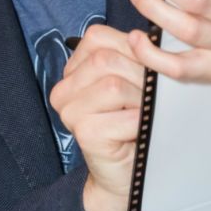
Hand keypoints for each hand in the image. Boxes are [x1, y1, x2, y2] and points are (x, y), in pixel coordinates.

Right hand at [49, 25, 143, 210]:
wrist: (128, 172)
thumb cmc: (133, 121)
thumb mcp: (131, 77)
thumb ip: (132, 53)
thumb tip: (145, 37)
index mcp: (72, 69)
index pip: (97, 38)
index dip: (129, 48)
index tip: (141, 70)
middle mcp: (63, 88)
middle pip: (106, 60)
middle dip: (137, 76)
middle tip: (147, 98)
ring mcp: (70, 112)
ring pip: (114, 85)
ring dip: (140, 100)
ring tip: (142, 114)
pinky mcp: (84, 134)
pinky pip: (125, 117)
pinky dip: (142, 122)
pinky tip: (139, 131)